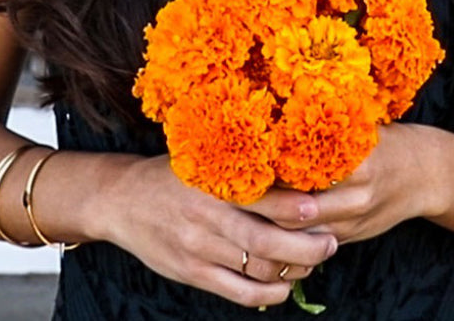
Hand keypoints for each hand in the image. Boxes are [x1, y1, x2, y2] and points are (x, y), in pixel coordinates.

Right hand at [101, 155, 337, 308]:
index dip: (299, 207)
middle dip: (307, 246)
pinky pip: (238, 292)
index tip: (324, 207)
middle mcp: (206, 216)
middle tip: (331, 242)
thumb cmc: (173, 174)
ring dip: (292, 268)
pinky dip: (268, 294)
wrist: (122, 200)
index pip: (265, 198)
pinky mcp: (192, 273)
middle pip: (267, 240)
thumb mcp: (203, 158)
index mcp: (213, 181)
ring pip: (256, 268)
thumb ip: (240, 166)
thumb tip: (293, 167)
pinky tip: (283, 286)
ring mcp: (199, 248)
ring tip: (312, 260)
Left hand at [255, 123, 442, 245]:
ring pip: (300, 231)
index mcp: (354, 157)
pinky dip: (288, 238)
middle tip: (229, 190)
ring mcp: (353, 220)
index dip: (270, 167)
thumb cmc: (386, 141)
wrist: (426, 174)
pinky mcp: (351, 237)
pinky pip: (311, 243)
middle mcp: (355, 193)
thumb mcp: (359, 126)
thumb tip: (276, 116)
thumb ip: (324, 129)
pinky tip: (267, 228)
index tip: (242, 158)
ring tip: (241, 210)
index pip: (302, 167)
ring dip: (270, 223)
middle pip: (296, 207)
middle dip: (262, 202)